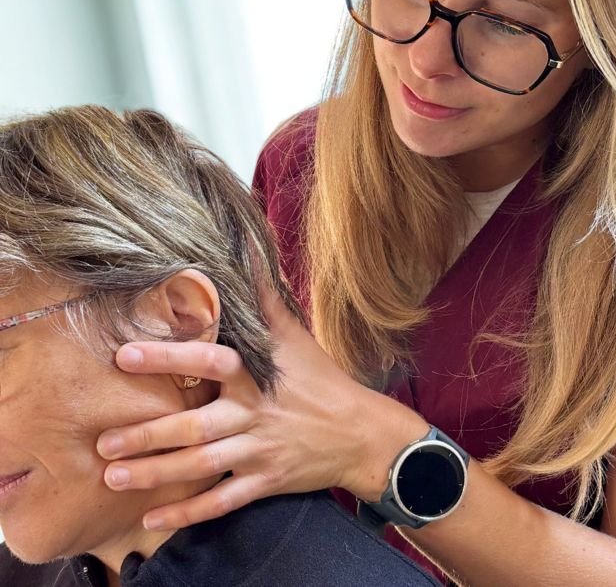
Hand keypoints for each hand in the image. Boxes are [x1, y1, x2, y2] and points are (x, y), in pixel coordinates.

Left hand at [96, 287, 425, 529]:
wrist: (361, 432)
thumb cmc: (321, 379)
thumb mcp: (294, 336)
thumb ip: (265, 297)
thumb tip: (248, 245)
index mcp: (257, 375)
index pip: (211, 362)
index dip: (170, 357)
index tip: (126, 356)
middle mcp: (253, 414)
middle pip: (195, 428)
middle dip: (148, 435)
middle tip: (104, 442)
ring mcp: (258, 451)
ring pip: (200, 467)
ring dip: (155, 474)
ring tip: (112, 477)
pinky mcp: (263, 482)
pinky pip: (221, 502)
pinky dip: (187, 514)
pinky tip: (153, 521)